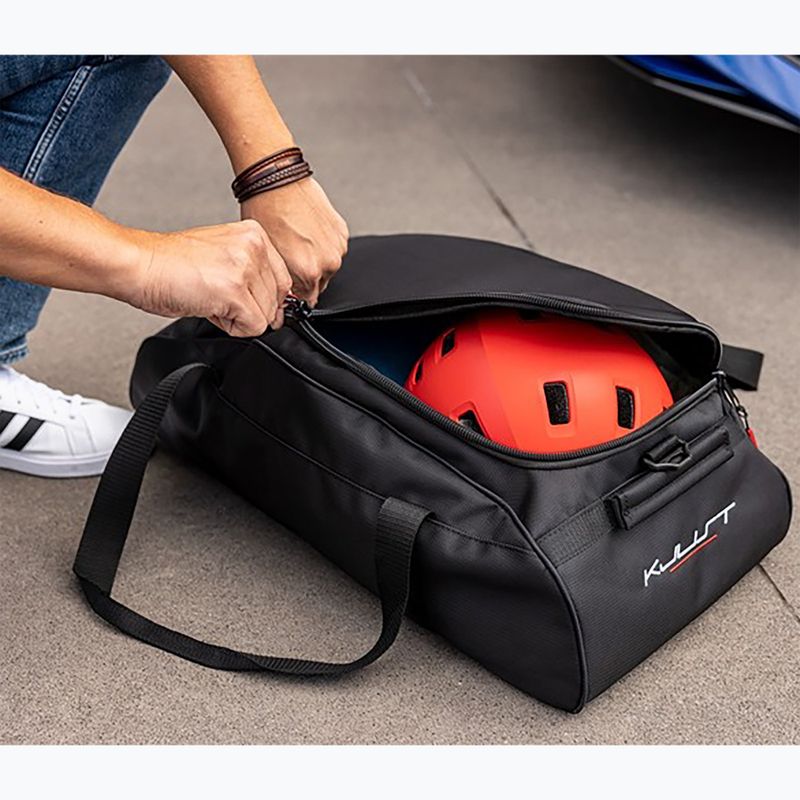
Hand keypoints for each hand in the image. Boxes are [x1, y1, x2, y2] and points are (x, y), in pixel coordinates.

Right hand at [128, 220, 292, 336]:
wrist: (138, 265)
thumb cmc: (171, 263)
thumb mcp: (223, 254)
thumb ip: (253, 272)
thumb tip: (276, 306)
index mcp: (253, 233)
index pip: (282, 280)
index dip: (263, 298)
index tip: (242, 299)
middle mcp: (253, 246)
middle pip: (276, 300)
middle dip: (249, 308)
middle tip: (217, 296)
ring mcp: (245, 268)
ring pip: (266, 316)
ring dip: (238, 317)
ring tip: (210, 299)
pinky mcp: (235, 292)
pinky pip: (253, 327)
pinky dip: (231, 328)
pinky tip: (209, 308)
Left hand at [241, 177, 348, 305]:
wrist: (277, 180)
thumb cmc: (266, 210)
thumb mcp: (267, 255)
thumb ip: (282, 279)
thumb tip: (286, 289)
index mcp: (309, 272)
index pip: (306, 301)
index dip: (294, 296)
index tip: (288, 288)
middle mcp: (328, 262)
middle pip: (319, 285)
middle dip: (305, 278)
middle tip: (289, 260)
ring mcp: (338, 246)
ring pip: (327, 267)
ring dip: (315, 260)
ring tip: (297, 242)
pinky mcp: (342, 232)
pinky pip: (333, 249)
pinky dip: (322, 245)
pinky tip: (306, 232)